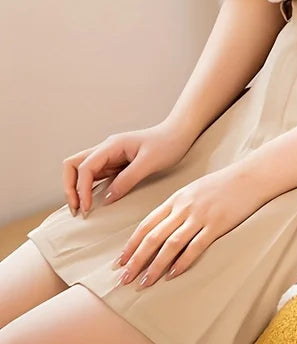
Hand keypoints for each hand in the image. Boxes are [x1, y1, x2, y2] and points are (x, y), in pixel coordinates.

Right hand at [63, 120, 196, 217]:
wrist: (179, 134)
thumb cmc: (167, 144)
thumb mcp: (149, 163)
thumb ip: (127, 180)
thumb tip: (106, 199)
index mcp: (112, 145)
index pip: (85, 167)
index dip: (81, 188)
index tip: (86, 208)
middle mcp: (106, 149)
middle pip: (74, 165)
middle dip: (70, 187)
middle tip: (76, 209)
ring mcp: (110, 157)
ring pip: (83, 171)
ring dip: (78, 189)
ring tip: (82, 209)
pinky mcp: (116, 164)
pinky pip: (97, 176)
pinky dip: (90, 188)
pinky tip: (94, 201)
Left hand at [112, 161, 268, 288]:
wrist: (251, 177)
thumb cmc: (223, 184)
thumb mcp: (194, 190)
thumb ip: (178, 206)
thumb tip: (162, 226)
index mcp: (176, 199)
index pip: (146, 224)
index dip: (131, 245)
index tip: (120, 262)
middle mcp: (184, 208)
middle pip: (153, 237)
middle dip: (136, 260)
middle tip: (124, 278)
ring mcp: (200, 216)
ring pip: (170, 244)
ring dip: (155, 266)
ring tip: (144, 283)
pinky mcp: (217, 225)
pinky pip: (195, 247)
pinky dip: (182, 262)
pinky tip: (172, 275)